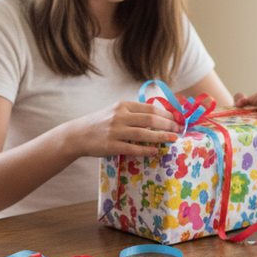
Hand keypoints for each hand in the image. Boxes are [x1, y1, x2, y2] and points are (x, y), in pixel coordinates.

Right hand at [65, 101, 180, 157]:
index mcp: (123, 105)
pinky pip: (133, 148)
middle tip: (179, 130)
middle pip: (150, 118)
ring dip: (161, 136)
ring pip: (143, 133)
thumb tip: (159, 116)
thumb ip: (133, 113)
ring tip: (173, 139)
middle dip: (168, 124)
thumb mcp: (115, 112)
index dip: (167, 114)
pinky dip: (146, 150)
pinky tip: (155, 151)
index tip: (177, 119)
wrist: (78, 134)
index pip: (150, 108)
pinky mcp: (111, 145)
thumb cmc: (100, 123)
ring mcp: (115, 131)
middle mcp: (120, 116)